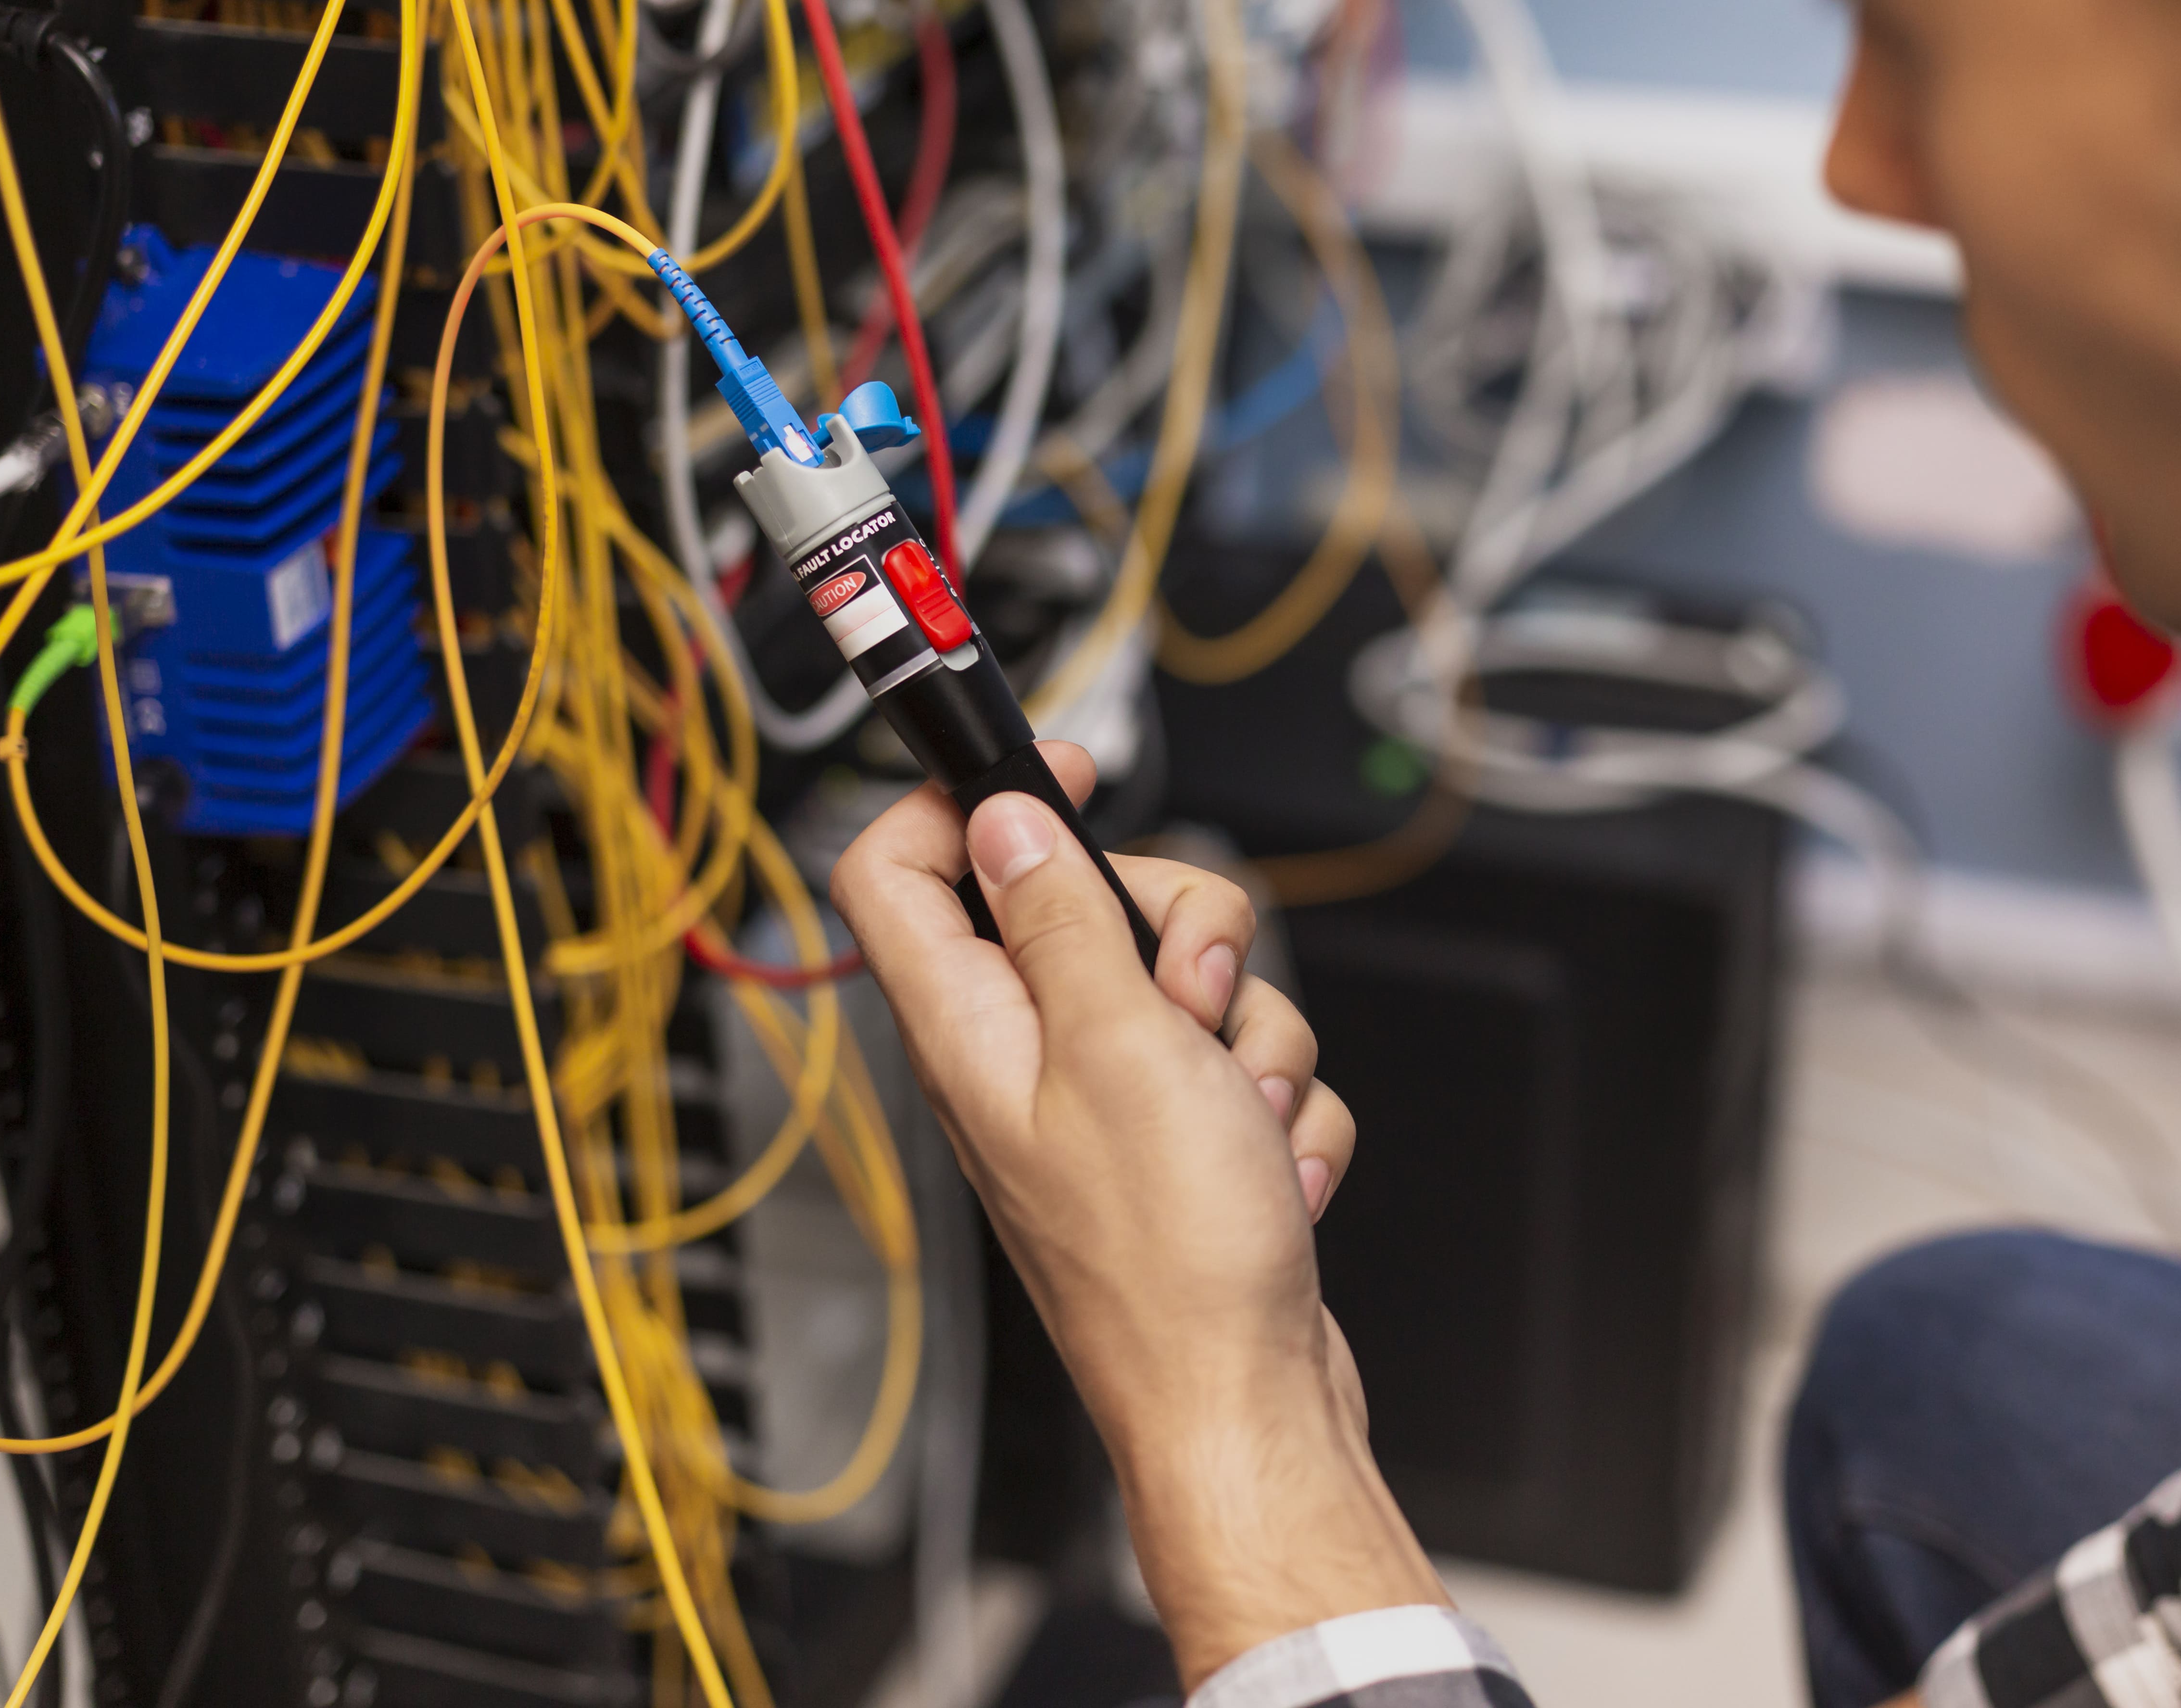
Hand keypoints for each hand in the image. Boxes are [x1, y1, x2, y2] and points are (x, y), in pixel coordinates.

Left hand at [830, 744, 1446, 1685]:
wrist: (1248, 1405)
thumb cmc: (1173, 1264)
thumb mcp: (1118, 1049)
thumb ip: (1058, 922)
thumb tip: (1003, 820)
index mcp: (974, 1030)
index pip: (904, 870)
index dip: (970, 797)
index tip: (1066, 775)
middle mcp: (1027, 1060)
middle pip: (1089, 906)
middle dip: (1183, 932)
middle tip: (1189, 1001)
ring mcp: (1109, 1104)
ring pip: (1193, 983)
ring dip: (1250, 1036)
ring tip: (1237, 1118)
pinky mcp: (1183, 1143)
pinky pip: (1244, 1062)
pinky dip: (1277, 1110)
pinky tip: (1266, 1170)